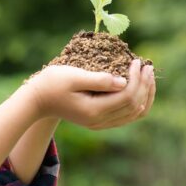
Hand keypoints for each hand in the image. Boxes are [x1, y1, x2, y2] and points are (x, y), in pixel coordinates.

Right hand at [24, 59, 155, 129]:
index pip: (127, 96)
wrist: (38, 100)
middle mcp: (100, 121)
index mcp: (94, 110)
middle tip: (147, 66)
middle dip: (144, 85)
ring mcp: (100, 123)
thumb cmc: (52, 83)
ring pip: (134, 113)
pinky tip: (139, 87)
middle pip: (134, 106)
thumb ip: (99, 79)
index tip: (137, 61)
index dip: (136, 79)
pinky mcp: (100, 120)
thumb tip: (123, 81)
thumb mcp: (73, 76)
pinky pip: (127, 115)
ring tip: (148, 76)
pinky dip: (137, 101)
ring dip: (145, 94)